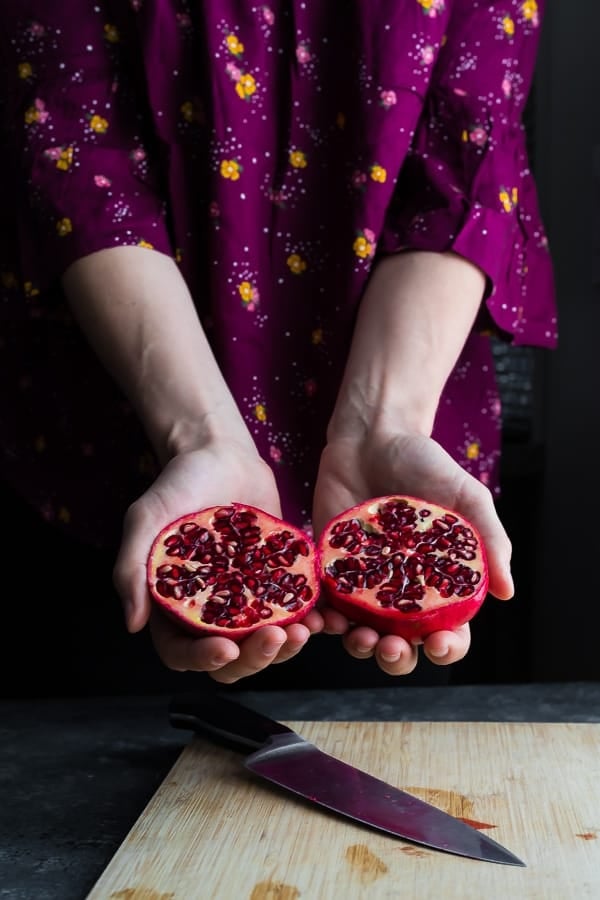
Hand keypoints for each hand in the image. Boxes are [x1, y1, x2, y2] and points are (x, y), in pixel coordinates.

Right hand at [113, 442, 323, 683]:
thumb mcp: (145, 520)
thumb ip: (131, 569)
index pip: (183, 653)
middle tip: (275, 638)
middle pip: (230, 658)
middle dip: (254, 657)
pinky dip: (306, 622)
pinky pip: (292, 613)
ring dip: (284, 649)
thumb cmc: (177, 485)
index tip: (225, 648)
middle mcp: (210, 612)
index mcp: (174, 608)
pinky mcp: (275, 582)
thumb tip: (132, 624)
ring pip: (264, 644)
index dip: (202, 659)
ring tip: (303, 632)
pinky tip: (319, 617)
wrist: (220, 454)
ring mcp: (245, 599)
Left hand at [312, 429, 512, 675]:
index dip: (448, 649)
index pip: (449, 632)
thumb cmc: (426, 465)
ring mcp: (363, 582)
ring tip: (359, 636)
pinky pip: (324, 604)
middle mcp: (401, 591)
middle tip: (392, 646)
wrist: (373, 435)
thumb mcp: (467, 497)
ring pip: (360, 633)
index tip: (440, 644)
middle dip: (397, 657)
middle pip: (401, 645)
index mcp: (439, 584)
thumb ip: (489, 540)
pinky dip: (322, 620)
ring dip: (359, 646)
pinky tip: (322, 619)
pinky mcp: (330, 568)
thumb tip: (506, 592)